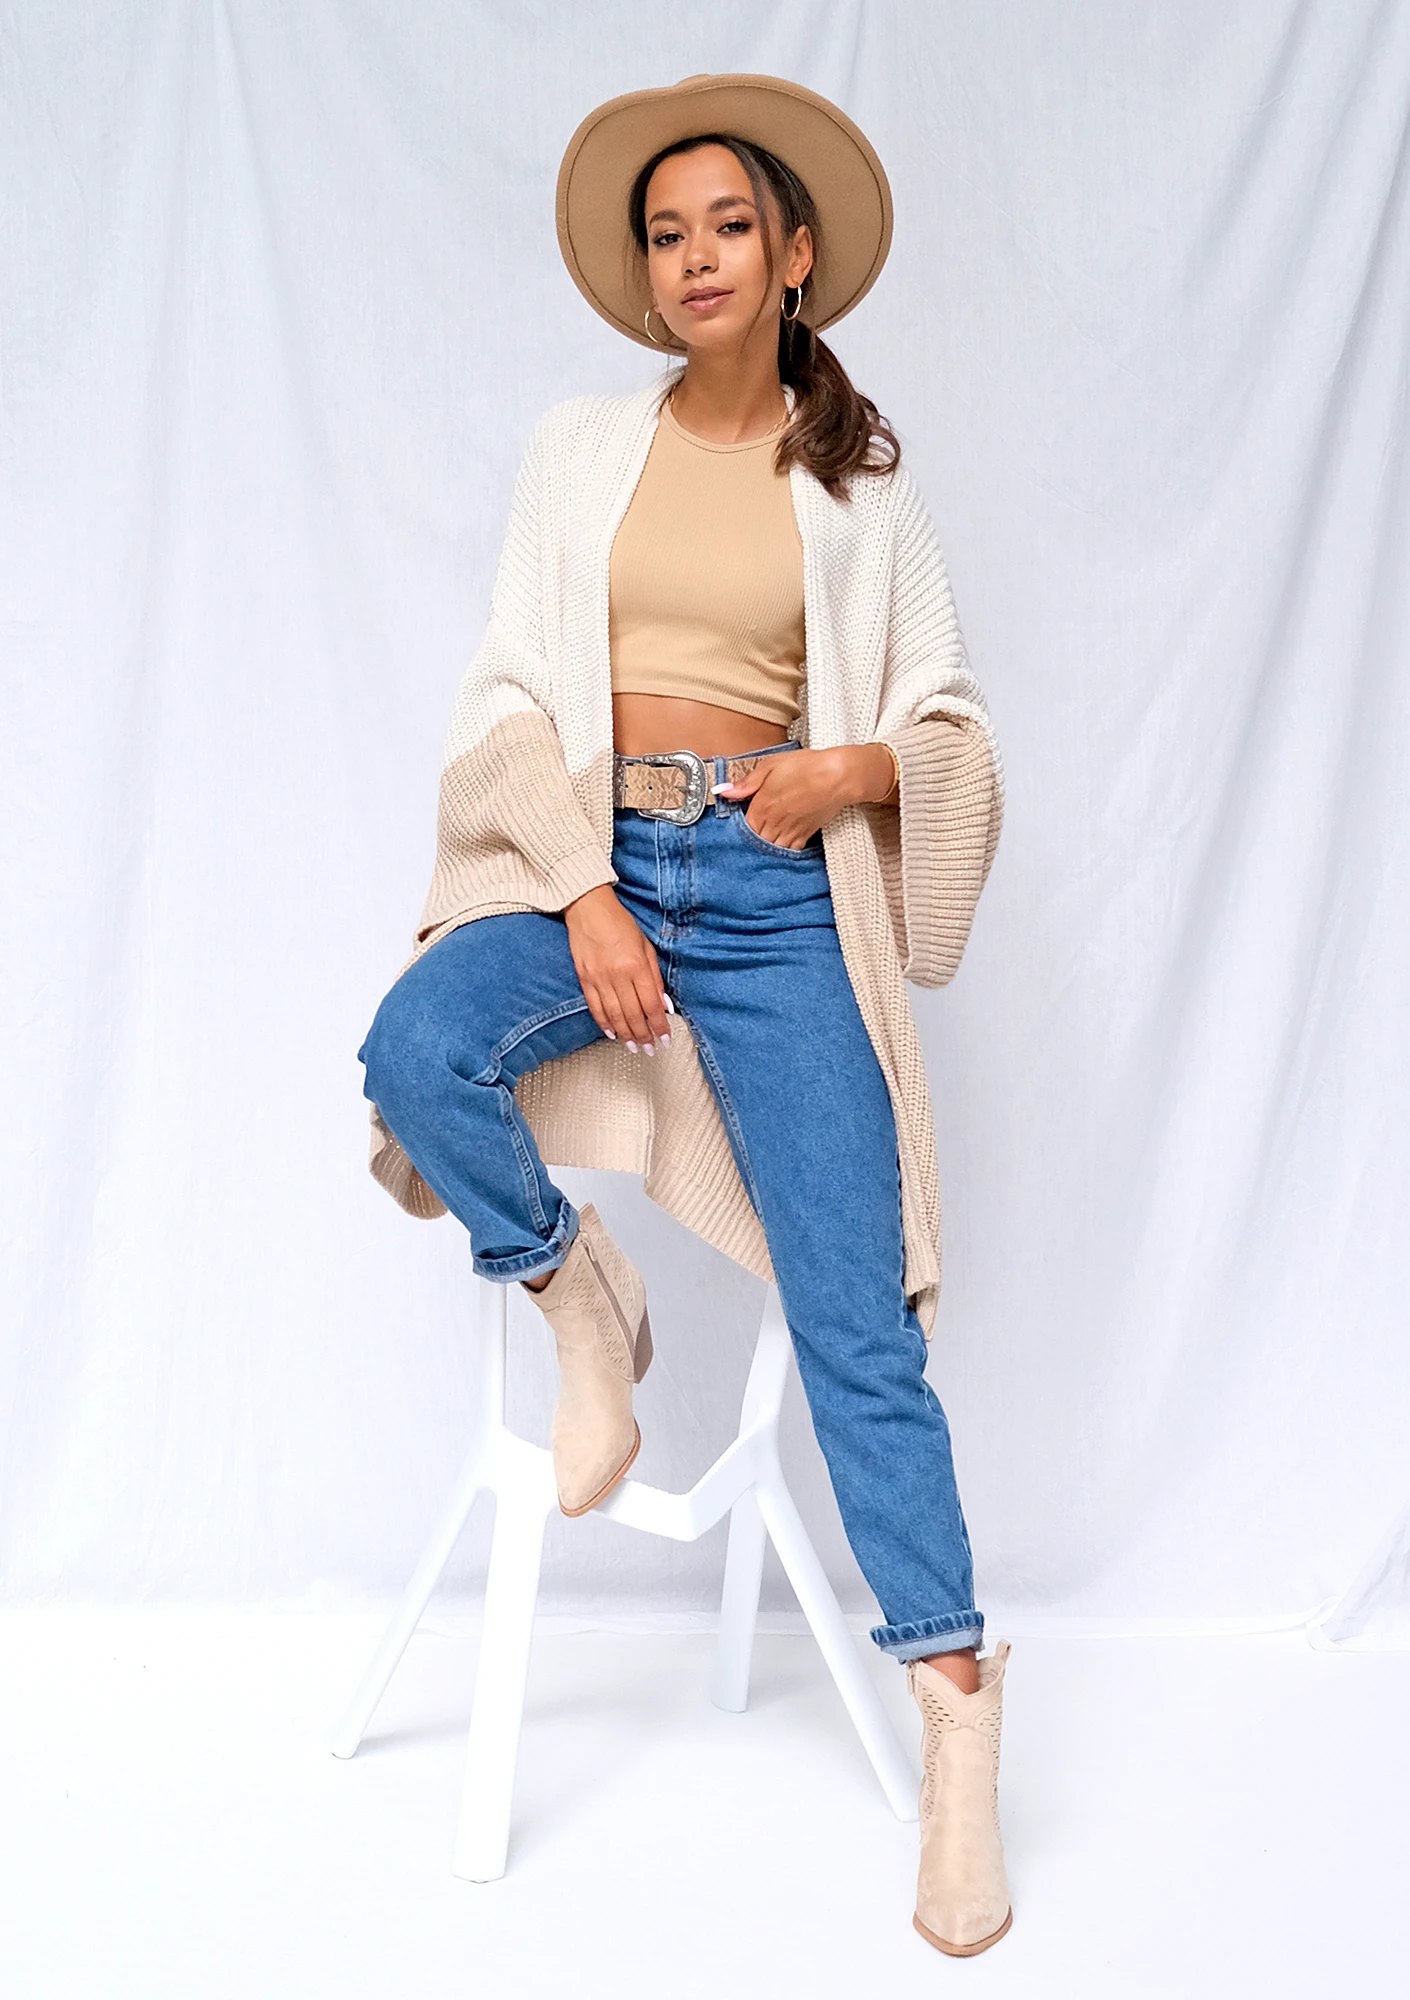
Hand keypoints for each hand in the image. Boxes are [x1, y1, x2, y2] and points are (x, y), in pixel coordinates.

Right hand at [562, 885, 672, 1053]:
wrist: (588, 909)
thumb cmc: (620, 924)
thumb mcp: (646, 946)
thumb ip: (654, 976)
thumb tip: (663, 1004)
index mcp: (636, 965)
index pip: (651, 1004)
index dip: (659, 1025)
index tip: (665, 1038)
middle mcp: (617, 975)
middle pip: (633, 1014)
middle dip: (644, 1035)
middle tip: (650, 1049)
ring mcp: (599, 978)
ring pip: (614, 1015)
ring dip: (626, 1034)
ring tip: (634, 1047)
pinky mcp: (584, 979)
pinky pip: (595, 1007)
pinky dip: (604, 1023)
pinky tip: (612, 1034)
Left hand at [712, 744, 897, 848]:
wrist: (838, 776)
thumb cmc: (806, 767)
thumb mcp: (771, 765)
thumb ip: (746, 783)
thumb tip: (723, 791)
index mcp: (762, 807)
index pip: (742, 828)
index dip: (737, 830)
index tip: (734, 827)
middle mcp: (775, 823)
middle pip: (755, 842)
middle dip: (749, 842)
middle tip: (744, 841)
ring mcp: (791, 831)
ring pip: (771, 849)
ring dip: (764, 849)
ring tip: (759, 847)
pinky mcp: (806, 834)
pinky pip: (790, 851)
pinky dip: (782, 852)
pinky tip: (778, 849)